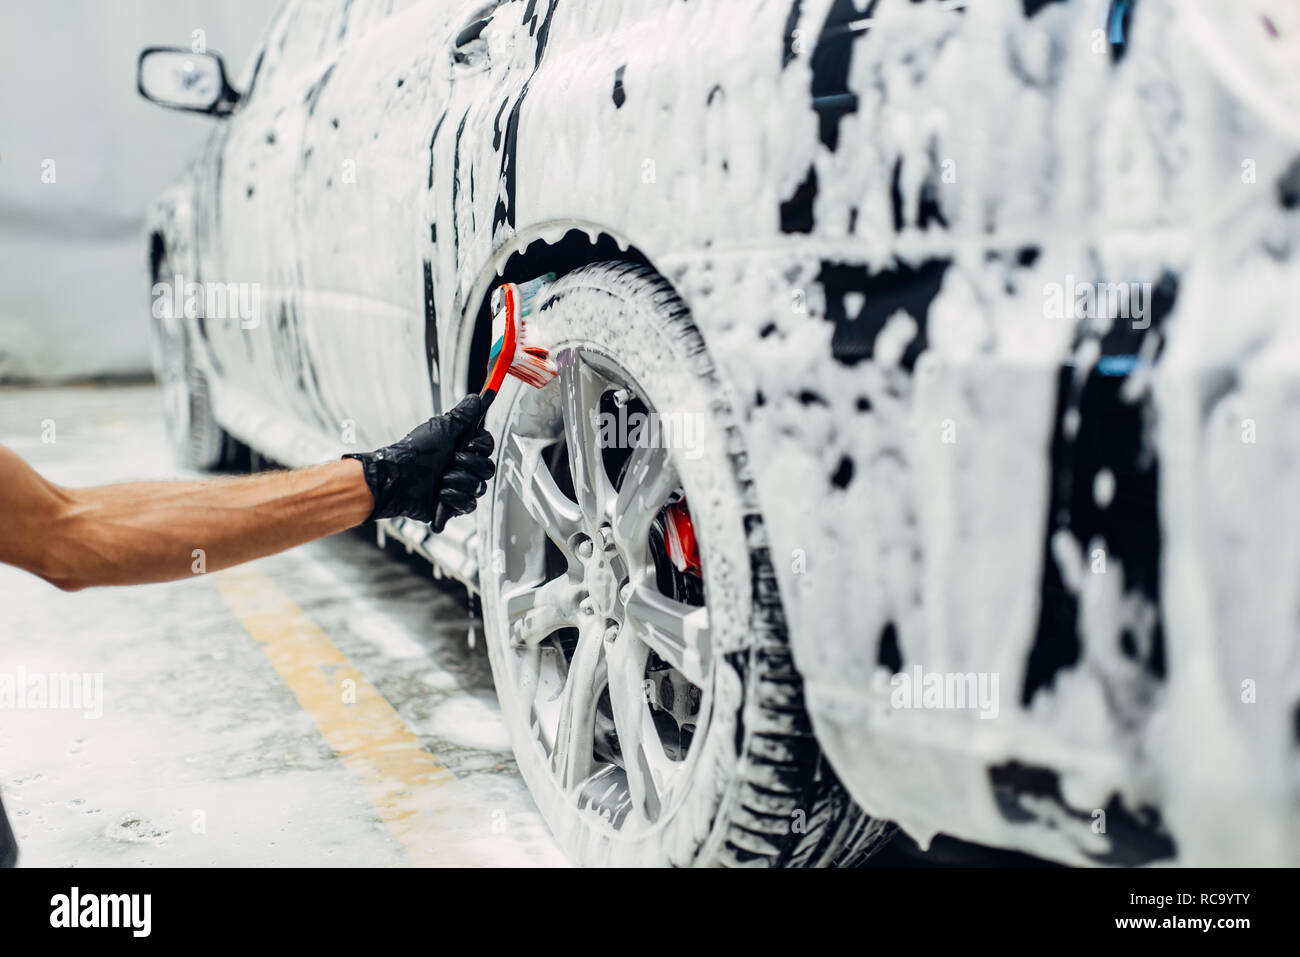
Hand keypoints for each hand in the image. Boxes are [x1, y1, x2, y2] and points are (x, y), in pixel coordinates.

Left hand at [344, 395, 494, 529]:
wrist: (397, 480)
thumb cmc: (414, 454)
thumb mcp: (441, 429)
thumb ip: (462, 415)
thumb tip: (475, 399)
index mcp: (460, 447)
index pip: (487, 446)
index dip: (481, 447)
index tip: (469, 445)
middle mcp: (462, 466)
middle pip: (487, 468)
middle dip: (468, 465)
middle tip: (451, 461)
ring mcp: (459, 486)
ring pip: (479, 487)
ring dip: (458, 481)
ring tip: (441, 479)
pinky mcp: (454, 505)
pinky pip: (469, 504)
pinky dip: (454, 498)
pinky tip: (441, 493)